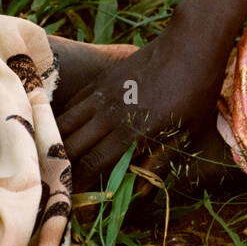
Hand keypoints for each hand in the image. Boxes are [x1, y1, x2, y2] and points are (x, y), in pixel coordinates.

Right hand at [56, 22, 226, 190]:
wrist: (191, 43)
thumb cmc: (195, 90)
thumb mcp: (188, 131)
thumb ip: (162, 162)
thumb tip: (143, 193)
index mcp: (132, 132)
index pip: (93, 165)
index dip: (79, 186)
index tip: (71, 202)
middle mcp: (110, 114)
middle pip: (72, 147)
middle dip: (60, 170)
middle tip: (56, 186)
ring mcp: (103, 94)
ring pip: (66, 124)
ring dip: (56, 145)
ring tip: (51, 162)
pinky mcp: (102, 79)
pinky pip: (74, 104)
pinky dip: (63, 121)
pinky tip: (62, 132)